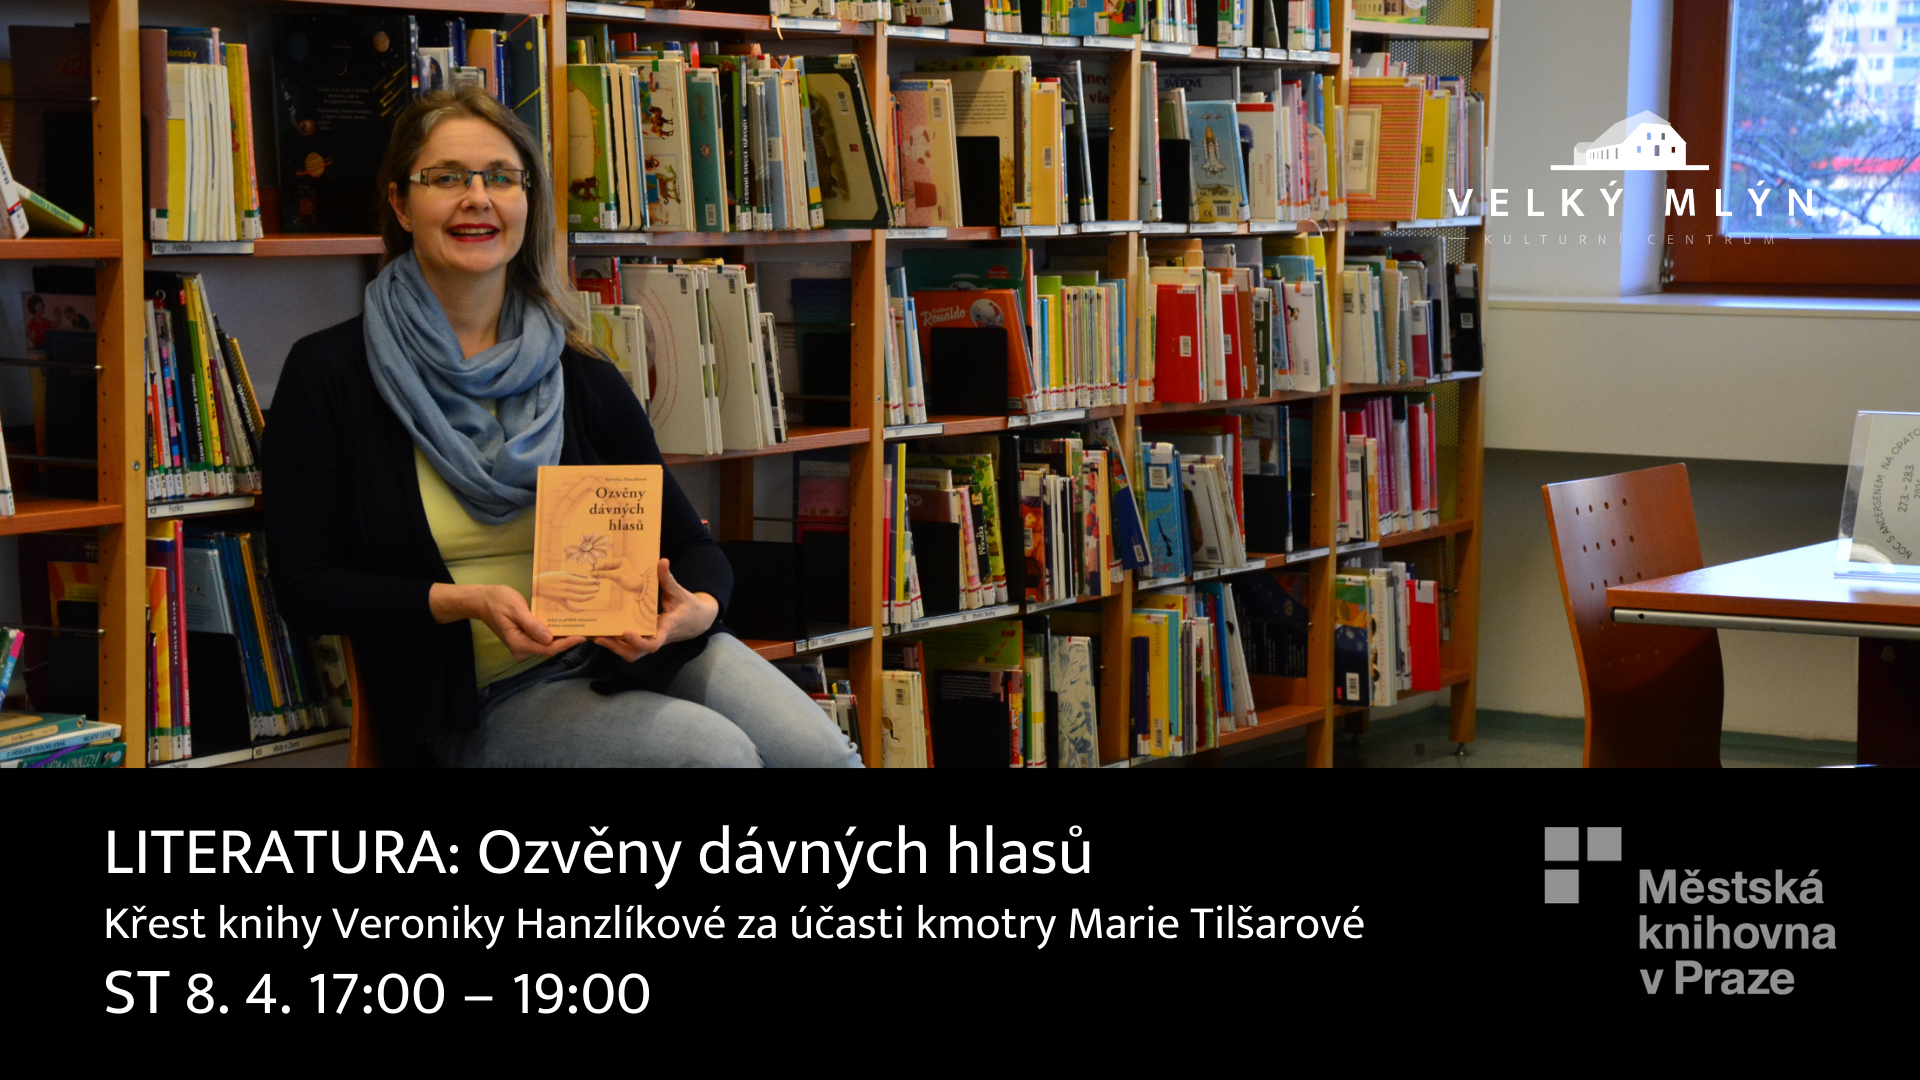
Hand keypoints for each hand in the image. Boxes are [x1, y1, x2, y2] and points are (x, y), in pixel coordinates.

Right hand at [430, 582, 584, 660]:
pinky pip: (542, 638)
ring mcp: (523, 645)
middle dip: (568, 640)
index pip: (548, 648)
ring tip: (581, 628)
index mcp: (519, 643)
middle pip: (549, 648)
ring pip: (547, 644)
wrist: (482, 600)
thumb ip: (532, 625)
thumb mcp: (516, 610)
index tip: (583, 636)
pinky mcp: (524, 638)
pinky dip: (554, 633)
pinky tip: (566, 625)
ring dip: (562, 637)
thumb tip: (549, 638)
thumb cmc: (498, 601)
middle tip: (588, 631)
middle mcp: (521, 649)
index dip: (567, 643)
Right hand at [532, 571, 599, 610]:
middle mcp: (565, 587)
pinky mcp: (559, 601)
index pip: (582, 581)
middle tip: (598, 588)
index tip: (597, 582)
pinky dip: (577, 609)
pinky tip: (583, 608)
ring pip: (579, 598)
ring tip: (594, 595)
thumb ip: (574, 575)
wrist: (535, 586)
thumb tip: (586, 577)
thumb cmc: (548, 577)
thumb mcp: (561, 573)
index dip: (591, 582)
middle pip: (582, 590)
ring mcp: (562, 595)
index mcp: (566, 578)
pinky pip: (570, 607)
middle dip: (592, 589)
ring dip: (588, 597)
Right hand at [586, 555, 653, 595]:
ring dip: (601, 574)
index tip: (590, 572)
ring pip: (607, 571)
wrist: (639, 587)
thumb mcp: (616, 576)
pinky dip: (604, 576)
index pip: (606, 563)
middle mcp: (619, 563)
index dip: (598, 568)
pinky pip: (609, 574)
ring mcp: (619, 569)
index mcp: (620, 560)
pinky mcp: (618, 575)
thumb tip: (593, 573)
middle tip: (590, 575)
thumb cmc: (630, 580)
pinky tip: (598, 579)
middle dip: (598, 571)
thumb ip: (604, 574)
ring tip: (592, 577)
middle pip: (606, 567)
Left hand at [592, 558, 719, 661]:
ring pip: (631, 653)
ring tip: (595, 636)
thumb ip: (668, 578)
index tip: (626, 632)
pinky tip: (601, 632)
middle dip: (617, 648)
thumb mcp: (679, 592)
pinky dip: (615, 642)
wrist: (697, 621)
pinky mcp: (645, 638)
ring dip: (613, 647)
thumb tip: (662, 561)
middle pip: (636, 653)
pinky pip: (629, 646)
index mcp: (666, 628)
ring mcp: (650, 640)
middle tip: (600, 637)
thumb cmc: (688, 606)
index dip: (639, 641)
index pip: (653, 644)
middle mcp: (656, 638)